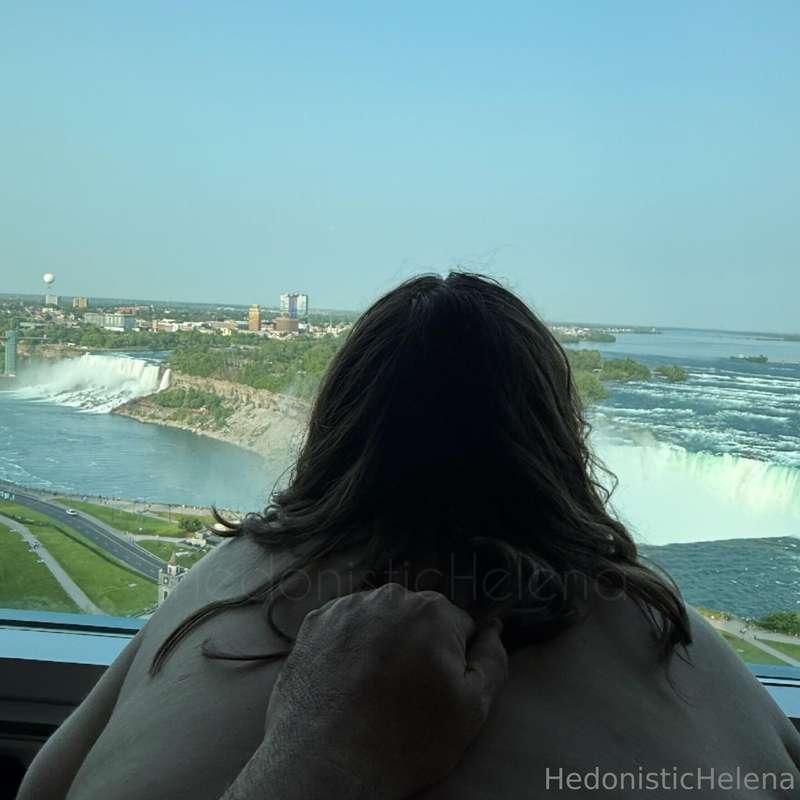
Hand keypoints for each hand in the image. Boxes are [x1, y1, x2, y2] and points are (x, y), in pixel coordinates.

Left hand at [224, 583, 507, 799]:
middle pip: (418, 617)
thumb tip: (495, 629)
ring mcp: (348, 606)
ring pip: (381, 617)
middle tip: (404, 693)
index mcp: (433, 610)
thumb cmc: (405, 739)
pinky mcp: (316, 620)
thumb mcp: (471, 709)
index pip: (460, 626)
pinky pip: (346, 624)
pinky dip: (349, 644)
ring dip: (383, 641)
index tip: (436, 690)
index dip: (453, 660)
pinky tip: (347, 678)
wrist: (327, 762)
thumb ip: (493, 660)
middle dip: (418, 645)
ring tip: (372, 689)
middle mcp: (390, 595)